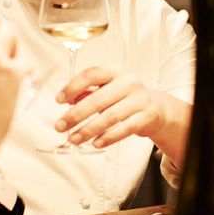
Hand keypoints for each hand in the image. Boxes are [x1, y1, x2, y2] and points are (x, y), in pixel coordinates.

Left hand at [55, 66, 184, 151]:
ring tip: (74, 139)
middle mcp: (129, 82)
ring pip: (109, 117)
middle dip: (75, 115)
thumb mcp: (106, 90)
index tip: (58, 100)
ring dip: (88, 130)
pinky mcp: (147, 116)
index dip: (72, 87)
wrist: (155, 108)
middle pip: (97, 99)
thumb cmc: (123, 98)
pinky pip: (124, 129)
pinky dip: (108, 137)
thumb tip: (66, 100)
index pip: (91, 75)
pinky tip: (96, 143)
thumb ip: (86, 92)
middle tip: (60, 126)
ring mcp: (139, 99)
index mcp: (115, 71)